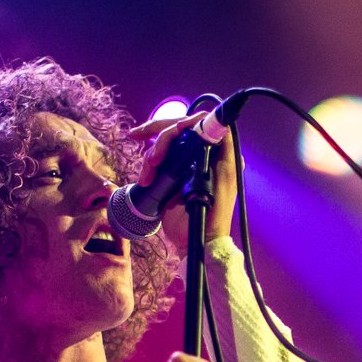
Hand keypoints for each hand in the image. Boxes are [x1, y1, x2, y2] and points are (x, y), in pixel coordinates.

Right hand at [127, 111, 238, 257]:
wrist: (196, 240)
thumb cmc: (212, 214)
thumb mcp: (222, 179)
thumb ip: (221, 151)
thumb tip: (215, 126)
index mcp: (219, 152)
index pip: (201, 122)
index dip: (182, 122)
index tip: (169, 130)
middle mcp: (203, 153)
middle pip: (179, 129)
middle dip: (159, 133)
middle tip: (138, 137)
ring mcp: (186, 163)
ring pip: (164, 144)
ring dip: (151, 156)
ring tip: (147, 175)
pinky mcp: (172, 175)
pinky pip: (158, 159)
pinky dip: (148, 166)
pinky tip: (145, 178)